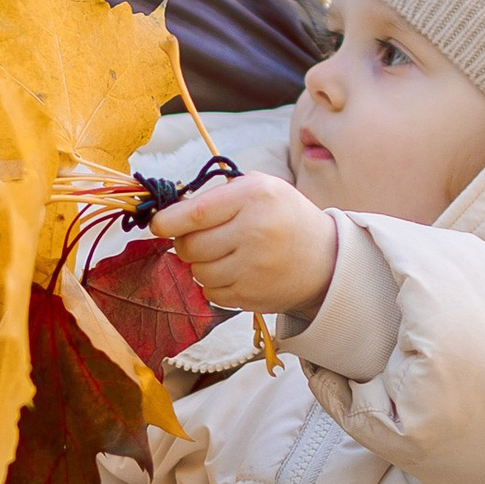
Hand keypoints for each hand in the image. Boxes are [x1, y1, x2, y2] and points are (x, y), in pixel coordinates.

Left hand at [149, 172, 339, 317]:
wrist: (327, 258)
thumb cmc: (284, 217)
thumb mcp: (260, 188)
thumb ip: (217, 196)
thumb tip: (169, 214)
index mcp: (254, 196)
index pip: (194, 213)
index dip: (166, 221)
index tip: (157, 225)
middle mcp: (255, 231)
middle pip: (189, 246)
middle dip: (185, 244)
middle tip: (199, 240)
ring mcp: (254, 267)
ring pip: (197, 272)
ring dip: (201, 266)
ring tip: (223, 255)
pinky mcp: (253, 295)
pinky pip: (211, 293)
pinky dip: (215, 285)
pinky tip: (235, 272)